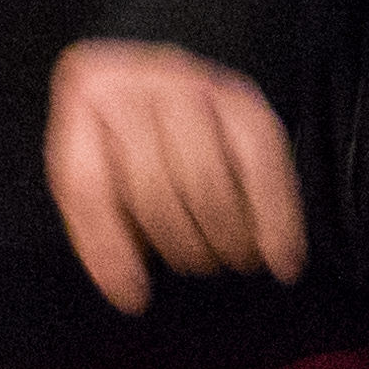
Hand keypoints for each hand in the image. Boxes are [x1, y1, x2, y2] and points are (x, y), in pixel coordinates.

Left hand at [46, 39, 303, 314]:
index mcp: (86, 92)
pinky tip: (282, 259)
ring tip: (228, 261)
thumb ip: (98, 227)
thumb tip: (131, 294)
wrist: (155, 71)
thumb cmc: (118, 135)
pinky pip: (264, 163)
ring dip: (223, 237)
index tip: (134, 297)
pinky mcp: (242, 96)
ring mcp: (194, 82)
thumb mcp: (89, 166)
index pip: (89, 184)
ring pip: (207, 180)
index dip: (109, 249)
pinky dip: (276, 217)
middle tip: (193, 266)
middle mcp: (138, 79)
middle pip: (153, 186)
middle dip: (177, 242)